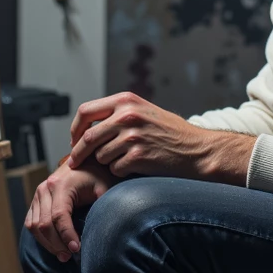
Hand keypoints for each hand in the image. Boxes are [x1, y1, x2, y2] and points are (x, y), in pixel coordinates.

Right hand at [24, 156, 112, 261]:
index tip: (77, 249)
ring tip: (63, 255)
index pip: (59, 216)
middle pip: (44, 224)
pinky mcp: (36, 201)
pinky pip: (31, 223)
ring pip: (34, 226)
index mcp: (60, 185)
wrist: (87, 160)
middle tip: (70, 257)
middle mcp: (45, 189)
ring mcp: (38, 194)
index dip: (66, 235)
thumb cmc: (98, 175)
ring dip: (47, 243)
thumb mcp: (104, 188)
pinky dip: (40, 237)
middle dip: (56, 244)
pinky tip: (54, 246)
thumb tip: (102, 231)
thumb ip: (102, 206)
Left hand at [67, 91, 253, 183]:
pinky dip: (121, 172)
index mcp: (126, 100)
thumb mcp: (144, 111)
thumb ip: (117, 113)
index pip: (85, 111)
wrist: (198, 150)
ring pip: (100, 156)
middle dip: (78, 153)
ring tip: (126, 160)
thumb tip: (86, 125)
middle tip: (75, 163)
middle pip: (87, 137)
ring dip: (107, 162)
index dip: (75, 129)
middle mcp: (127, 115)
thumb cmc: (171, 133)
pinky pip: (115, 169)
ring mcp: (132, 136)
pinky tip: (136, 167)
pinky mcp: (138, 156)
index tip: (74, 141)